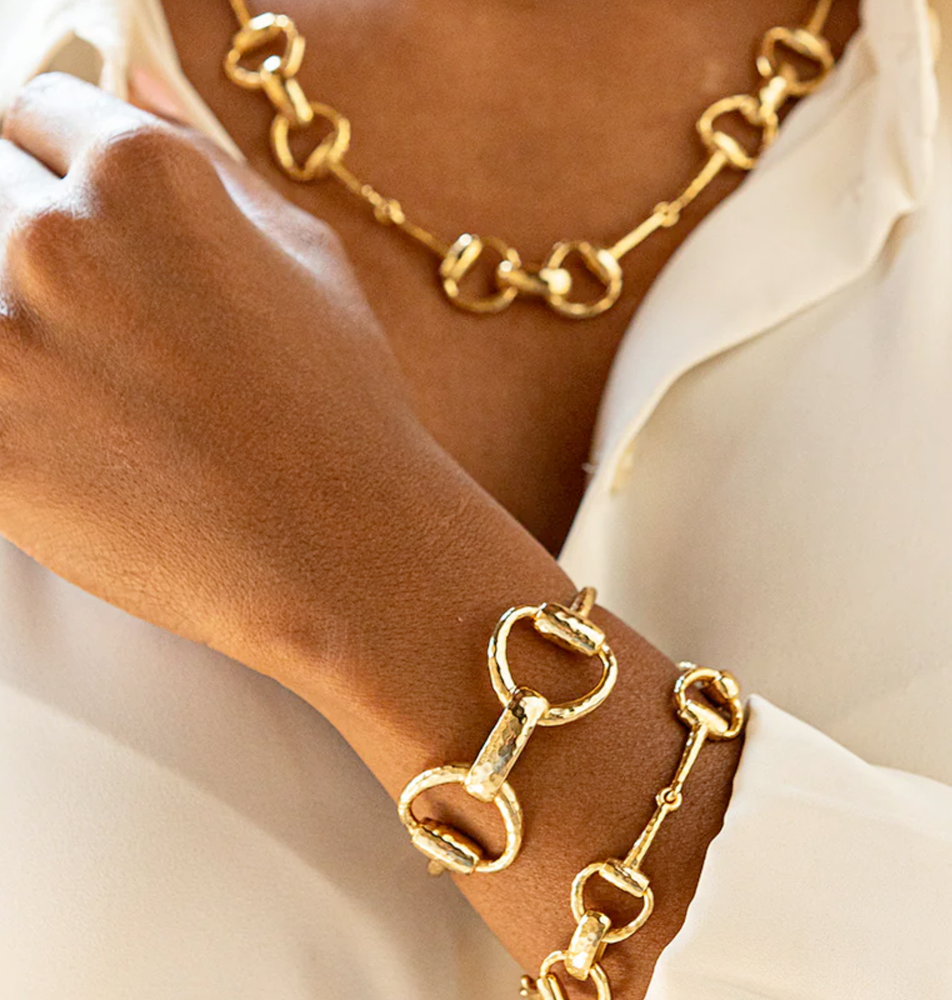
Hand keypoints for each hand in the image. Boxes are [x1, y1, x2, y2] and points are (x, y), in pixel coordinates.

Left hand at [0, 72, 485, 684]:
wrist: (337, 549)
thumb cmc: (340, 411)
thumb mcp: (309, 258)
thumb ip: (212, 165)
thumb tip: (143, 95)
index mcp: (146, 175)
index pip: (39, 108)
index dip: (63, 157)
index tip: (75, 199)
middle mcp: (59, 238)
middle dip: (25, 226)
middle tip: (91, 301)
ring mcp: (4, 340)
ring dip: (13, 309)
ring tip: (90, 371)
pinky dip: (13, 391)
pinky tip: (77, 420)